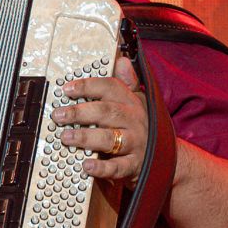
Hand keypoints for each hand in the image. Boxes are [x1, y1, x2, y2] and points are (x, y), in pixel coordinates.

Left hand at [52, 55, 148, 182]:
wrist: (169, 159)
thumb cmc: (142, 127)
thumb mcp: (138, 103)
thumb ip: (127, 84)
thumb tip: (122, 60)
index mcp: (132, 103)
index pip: (111, 88)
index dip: (88, 86)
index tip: (66, 89)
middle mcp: (135, 121)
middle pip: (106, 112)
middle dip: (80, 112)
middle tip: (58, 115)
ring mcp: (135, 144)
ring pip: (110, 139)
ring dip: (86, 137)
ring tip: (66, 137)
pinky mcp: (134, 166)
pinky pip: (118, 167)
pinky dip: (102, 168)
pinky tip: (86, 166)